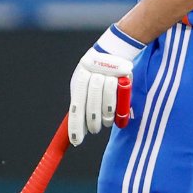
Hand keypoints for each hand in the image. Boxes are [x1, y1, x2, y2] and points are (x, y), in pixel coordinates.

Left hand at [68, 24, 143, 145]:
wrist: (113, 51)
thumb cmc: (98, 74)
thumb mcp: (86, 86)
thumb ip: (84, 103)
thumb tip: (80, 128)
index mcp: (78, 81)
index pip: (75, 106)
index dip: (75, 125)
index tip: (76, 141)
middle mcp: (88, 77)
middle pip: (89, 105)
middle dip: (92, 122)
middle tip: (95, 130)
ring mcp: (103, 74)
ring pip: (103, 101)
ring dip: (105, 116)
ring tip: (107, 122)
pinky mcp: (117, 74)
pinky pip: (115, 94)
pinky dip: (115, 107)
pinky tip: (114, 112)